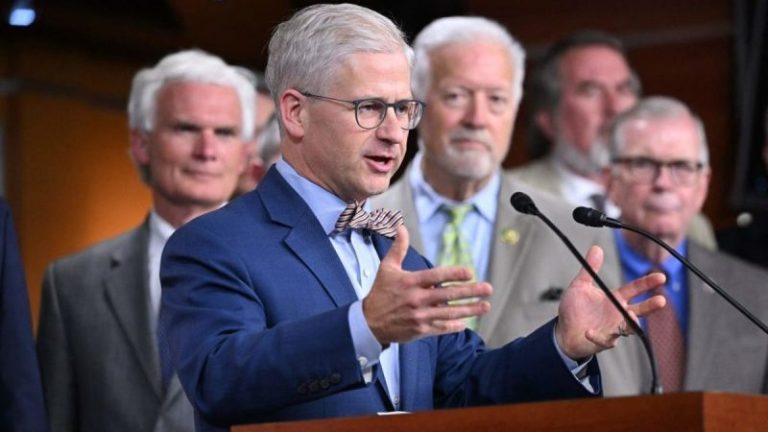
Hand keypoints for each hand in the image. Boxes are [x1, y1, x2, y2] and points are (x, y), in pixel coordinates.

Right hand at [363, 225, 491, 344]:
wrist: (368, 322)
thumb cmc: (380, 292)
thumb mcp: (387, 268)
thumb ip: (398, 248)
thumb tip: (401, 227)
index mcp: (410, 282)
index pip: (436, 276)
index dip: (453, 274)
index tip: (469, 272)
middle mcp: (417, 299)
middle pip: (448, 295)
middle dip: (470, 292)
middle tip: (488, 288)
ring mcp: (419, 316)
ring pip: (449, 313)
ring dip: (469, 310)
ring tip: (485, 306)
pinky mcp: (420, 330)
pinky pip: (441, 328)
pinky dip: (454, 326)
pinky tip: (466, 323)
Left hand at [556, 245, 666, 359]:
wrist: (564, 331)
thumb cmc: (574, 309)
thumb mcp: (580, 286)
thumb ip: (589, 269)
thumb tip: (596, 248)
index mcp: (615, 298)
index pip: (635, 289)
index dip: (647, 283)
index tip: (661, 277)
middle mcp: (618, 313)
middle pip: (640, 310)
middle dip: (651, 306)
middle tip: (661, 301)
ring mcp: (613, 328)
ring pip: (629, 328)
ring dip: (631, 323)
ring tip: (630, 317)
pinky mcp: (604, 341)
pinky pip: (606, 340)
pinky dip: (598, 336)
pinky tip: (589, 332)